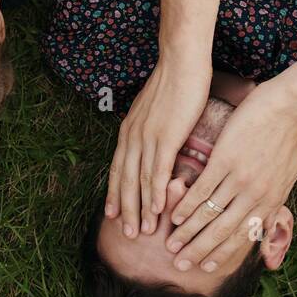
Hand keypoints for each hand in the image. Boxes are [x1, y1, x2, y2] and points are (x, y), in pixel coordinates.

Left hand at [106, 56, 211, 237]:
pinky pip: (157, 170)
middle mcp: (132, 138)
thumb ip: (153, 131)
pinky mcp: (165, 136)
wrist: (181, 62)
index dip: (115, 194)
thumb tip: (156, 144)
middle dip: (126, 209)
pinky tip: (159, 210)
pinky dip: (156, 192)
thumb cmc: (174, 84)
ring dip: (141, 208)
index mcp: (129, 133)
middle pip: (124, 181)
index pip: (118, 170)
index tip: (114, 215)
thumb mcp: (156, 113)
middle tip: (128, 234)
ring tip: (144, 231)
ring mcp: (146, 138)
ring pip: (139, 181)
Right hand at [164, 80, 296, 271]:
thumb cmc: (288, 138)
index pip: (243, 236)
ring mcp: (239, 180)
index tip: (206, 266)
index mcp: (271, 201)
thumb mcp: (288, 176)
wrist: (287, 107)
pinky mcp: (225, 161)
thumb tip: (266, 223)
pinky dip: (186, 205)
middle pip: (223, 231)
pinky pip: (202, 190)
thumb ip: (274, 201)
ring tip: (171, 244)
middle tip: (181, 265)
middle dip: (200, 251)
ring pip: (209, 214)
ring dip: (187, 232)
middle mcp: (255, 196)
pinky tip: (173, 215)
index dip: (223, 254)